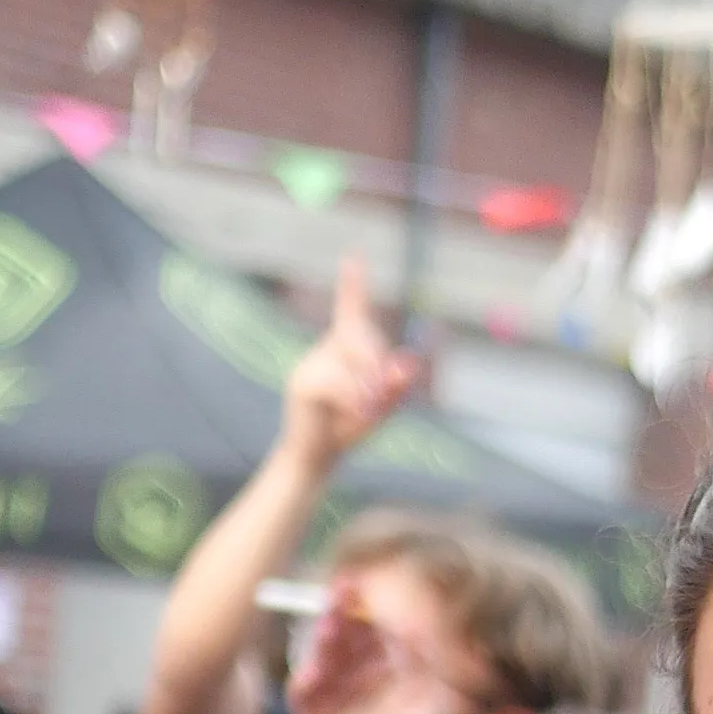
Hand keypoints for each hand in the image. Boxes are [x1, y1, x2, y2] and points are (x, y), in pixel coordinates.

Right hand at [280, 255, 426, 467]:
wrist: (316, 456)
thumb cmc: (350, 428)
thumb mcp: (381, 408)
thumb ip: (395, 386)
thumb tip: (410, 364)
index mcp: (344, 349)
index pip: (350, 311)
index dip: (353, 285)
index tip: (354, 257)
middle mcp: (325, 349)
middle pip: (360, 337)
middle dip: (377, 363)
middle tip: (383, 395)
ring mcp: (310, 364)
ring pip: (350, 362)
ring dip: (366, 389)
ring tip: (366, 412)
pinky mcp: (302, 383)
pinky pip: (337, 382)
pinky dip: (353, 399)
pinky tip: (356, 414)